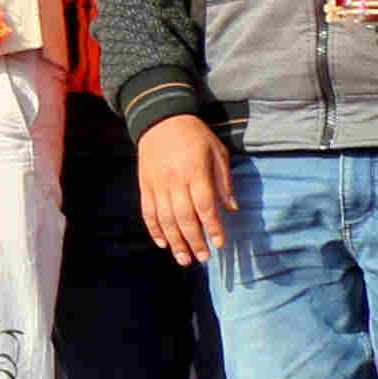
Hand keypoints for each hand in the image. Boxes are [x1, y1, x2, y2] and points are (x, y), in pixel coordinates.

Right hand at [134, 114, 233, 266]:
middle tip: (203, 259)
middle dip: (194, 241)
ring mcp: (157, 184)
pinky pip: (148, 211)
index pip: (205, 205)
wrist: (160, 119)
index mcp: (195, 171)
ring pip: (165, 218)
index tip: (219, 244)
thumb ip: (223, 181)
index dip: (212, 227)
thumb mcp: (217, 151)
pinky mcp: (145, 185)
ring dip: (175, 241)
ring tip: (184, 259)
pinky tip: (162, 243)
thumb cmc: (194, 136)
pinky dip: (154, 229)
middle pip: (184, 217)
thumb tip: (232, 209)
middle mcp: (174, 180)